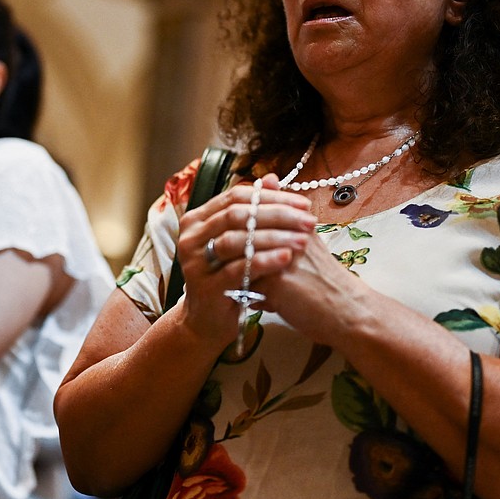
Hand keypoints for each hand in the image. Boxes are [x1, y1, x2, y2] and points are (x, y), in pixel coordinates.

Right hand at [176, 173, 317, 349]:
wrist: (208, 321)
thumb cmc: (227, 277)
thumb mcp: (241, 242)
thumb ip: (253, 211)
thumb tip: (271, 178)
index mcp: (198, 219)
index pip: (237, 196)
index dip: (272, 197)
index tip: (304, 203)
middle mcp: (191, 236)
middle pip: (237, 214)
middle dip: (278, 215)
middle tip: (308, 221)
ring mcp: (195, 261)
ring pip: (237, 240)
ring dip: (274, 237)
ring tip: (303, 241)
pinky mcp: (205, 286)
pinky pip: (237, 268)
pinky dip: (264, 261)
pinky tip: (286, 259)